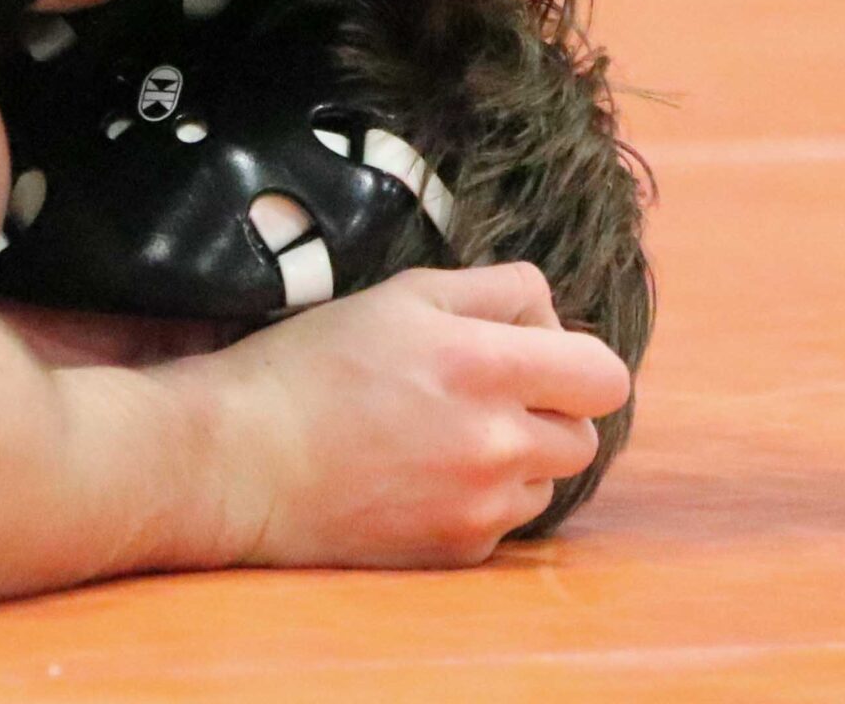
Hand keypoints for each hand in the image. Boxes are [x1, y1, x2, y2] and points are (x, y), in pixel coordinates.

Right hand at [197, 262, 630, 569]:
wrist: (240, 460)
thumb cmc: (313, 365)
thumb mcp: (404, 294)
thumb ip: (497, 292)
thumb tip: (551, 316)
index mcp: (486, 366)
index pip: (604, 374)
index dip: (576, 360)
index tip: (534, 354)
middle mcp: (496, 444)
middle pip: (584, 434)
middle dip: (549, 410)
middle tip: (485, 393)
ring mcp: (479, 507)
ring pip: (547, 480)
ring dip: (517, 457)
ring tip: (444, 435)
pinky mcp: (455, 552)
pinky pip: (502, 522)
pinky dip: (478, 499)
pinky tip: (419, 474)